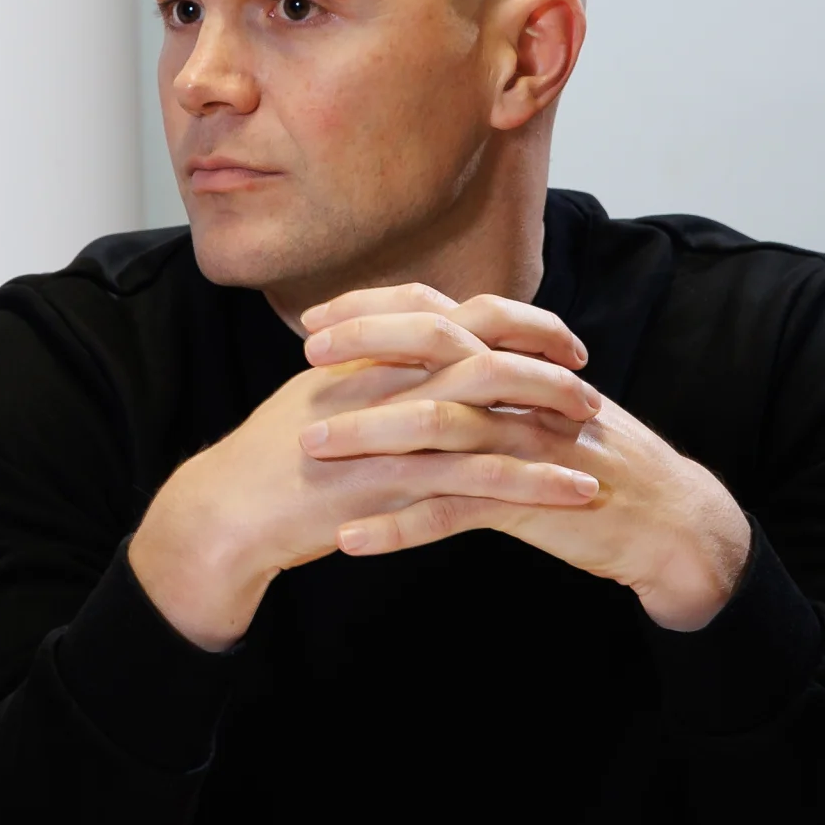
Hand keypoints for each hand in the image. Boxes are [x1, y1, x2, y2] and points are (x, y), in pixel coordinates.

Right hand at [129, 286, 607, 649]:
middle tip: (588, 378)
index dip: (509, 316)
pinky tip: (579, 491)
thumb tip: (403, 358)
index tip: (553, 333)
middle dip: (544, 355)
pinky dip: (538, 481)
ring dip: (552, 416)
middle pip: (479, 345)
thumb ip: (361, 373)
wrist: (226, 512)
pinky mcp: (394, 483)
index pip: (447, 312)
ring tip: (598, 430)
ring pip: (489, 407)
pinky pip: (481, 478)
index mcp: (363, 355)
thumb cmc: (266, 462)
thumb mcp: (315, 400)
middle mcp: (380, 380)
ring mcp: (387, 430)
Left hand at [298, 284, 753, 628]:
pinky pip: (454, 511)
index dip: (374, 309)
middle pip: (435, 347)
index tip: (314, 320)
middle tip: (306, 358)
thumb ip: (484, 376)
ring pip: (435, 428)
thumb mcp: (540, 402)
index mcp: (514, 362)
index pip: (438, 312)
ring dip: (366, 435)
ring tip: (309, 447)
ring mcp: (524, 445)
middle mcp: (519, 391)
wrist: (670, 522)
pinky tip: (350, 538)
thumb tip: (411, 358)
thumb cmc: (591, 460)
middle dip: (365, 345)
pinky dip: (398, 526)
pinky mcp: (530, 502)